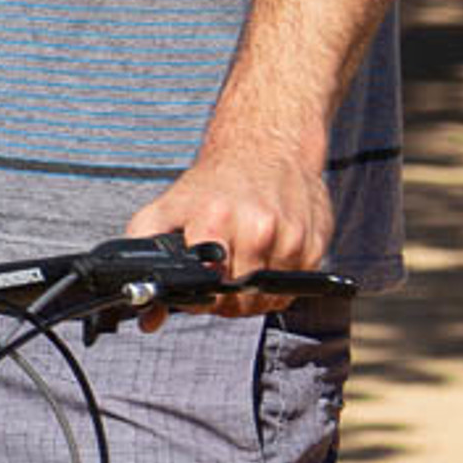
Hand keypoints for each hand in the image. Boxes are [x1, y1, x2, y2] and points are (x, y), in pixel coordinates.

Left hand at [126, 139, 330, 325]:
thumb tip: (147, 317)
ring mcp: (291, 237)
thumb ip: (145, 254)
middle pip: (240, 300)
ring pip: (269, 299)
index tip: (199, 289)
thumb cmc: (216, 182)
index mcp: (216, 219)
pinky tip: (266, 258)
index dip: (201, 298)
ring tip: (241, 265)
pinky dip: (279, 284)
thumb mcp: (168, 208)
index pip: (209, 287)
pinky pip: (294, 288)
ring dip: (253, 295)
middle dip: (225, 299)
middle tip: (218, 278)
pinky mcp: (316, 244)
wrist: (266, 145)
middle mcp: (258, 229)